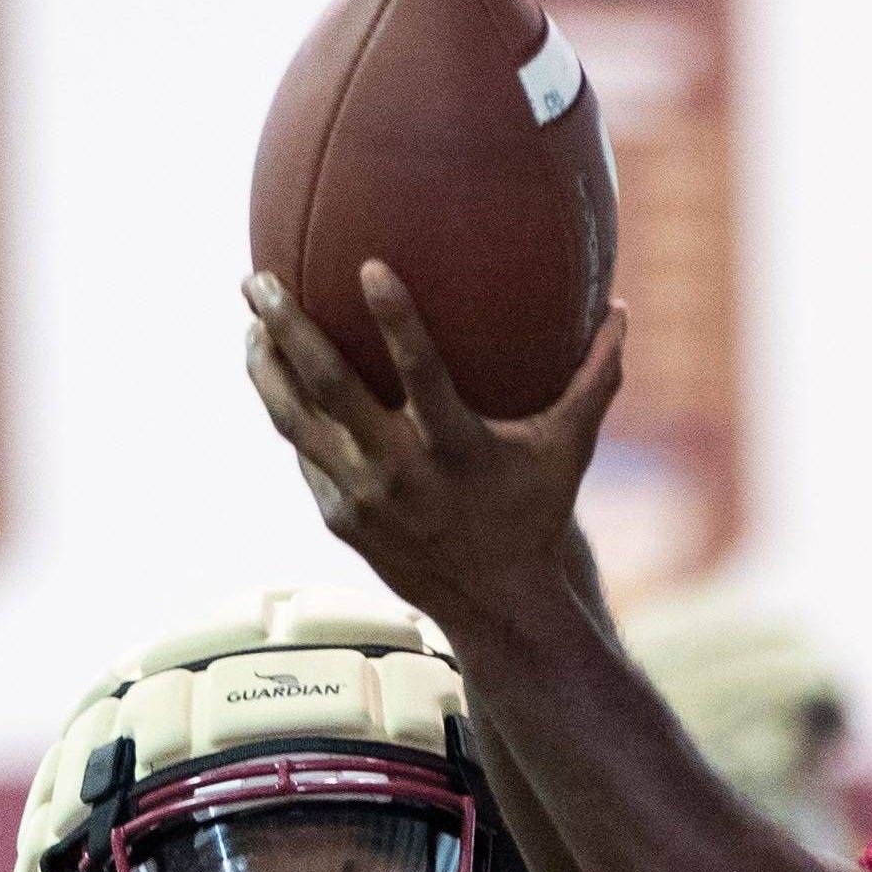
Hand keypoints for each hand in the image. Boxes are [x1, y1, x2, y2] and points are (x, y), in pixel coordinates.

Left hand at [244, 261, 625, 629]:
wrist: (496, 605)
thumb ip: (595, 380)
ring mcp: (361, 497)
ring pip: (296, 421)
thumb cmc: (536, 513)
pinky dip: (287, 413)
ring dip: (265, 367)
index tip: (368, 266)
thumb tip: (623, 311)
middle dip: (288, 329)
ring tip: (248, 323)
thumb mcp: (570, 450)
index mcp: (458, 449)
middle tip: (259, 280)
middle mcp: (402, 472)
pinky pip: (304, 453)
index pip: (423, 373)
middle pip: (330, 389)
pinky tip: (274, 378)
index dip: (396, 319)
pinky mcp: (338, 516)